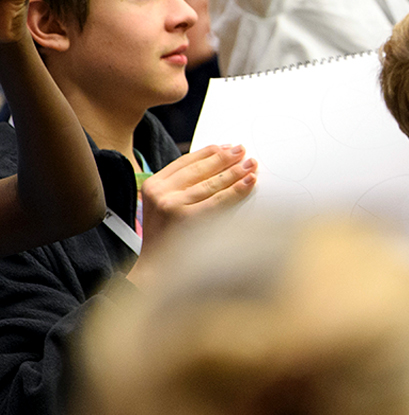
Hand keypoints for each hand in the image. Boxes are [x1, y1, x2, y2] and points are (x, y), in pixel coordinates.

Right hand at [139, 144, 256, 247]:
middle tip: (242, 151)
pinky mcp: (187, 219)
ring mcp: (172, 205)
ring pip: (211, 183)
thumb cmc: (167, 236)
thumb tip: (217, 161)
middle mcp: (160, 193)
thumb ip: (182, 185)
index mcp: (152, 185)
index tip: (225, 146)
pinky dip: (236, 190)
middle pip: (199, 169)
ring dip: (234, 171)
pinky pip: (219, 200)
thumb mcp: (164, 204)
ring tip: (250, 164)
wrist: (158, 269)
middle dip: (224, 158)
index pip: (184, 162)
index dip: (207, 152)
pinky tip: (248, 182)